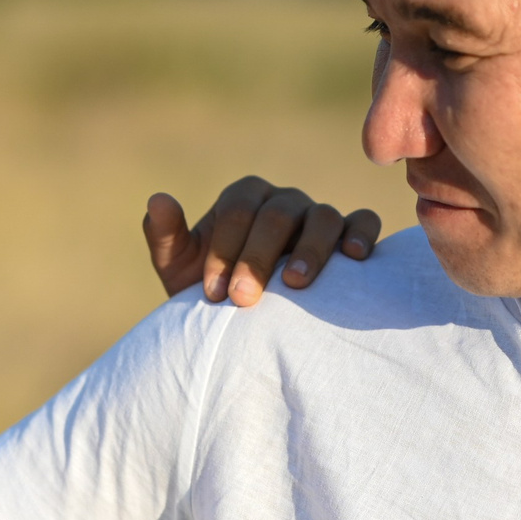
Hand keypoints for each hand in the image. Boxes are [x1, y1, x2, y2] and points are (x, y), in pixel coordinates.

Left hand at [144, 176, 381, 306]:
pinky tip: (354, 258)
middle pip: (277, 215)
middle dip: (257, 257)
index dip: (223, 250)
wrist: (245, 321)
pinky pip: (363, 222)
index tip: (212, 293)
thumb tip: (157, 199)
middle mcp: (283, 201)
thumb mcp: (180, 269)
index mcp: (243, 198)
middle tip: (242, 299)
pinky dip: (362, 233)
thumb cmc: (212, 291)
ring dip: (310, 248)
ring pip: (322, 217)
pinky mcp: (347, 235)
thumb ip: (167, 236)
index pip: (236, 211)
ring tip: (295, 283)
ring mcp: (317, 216)